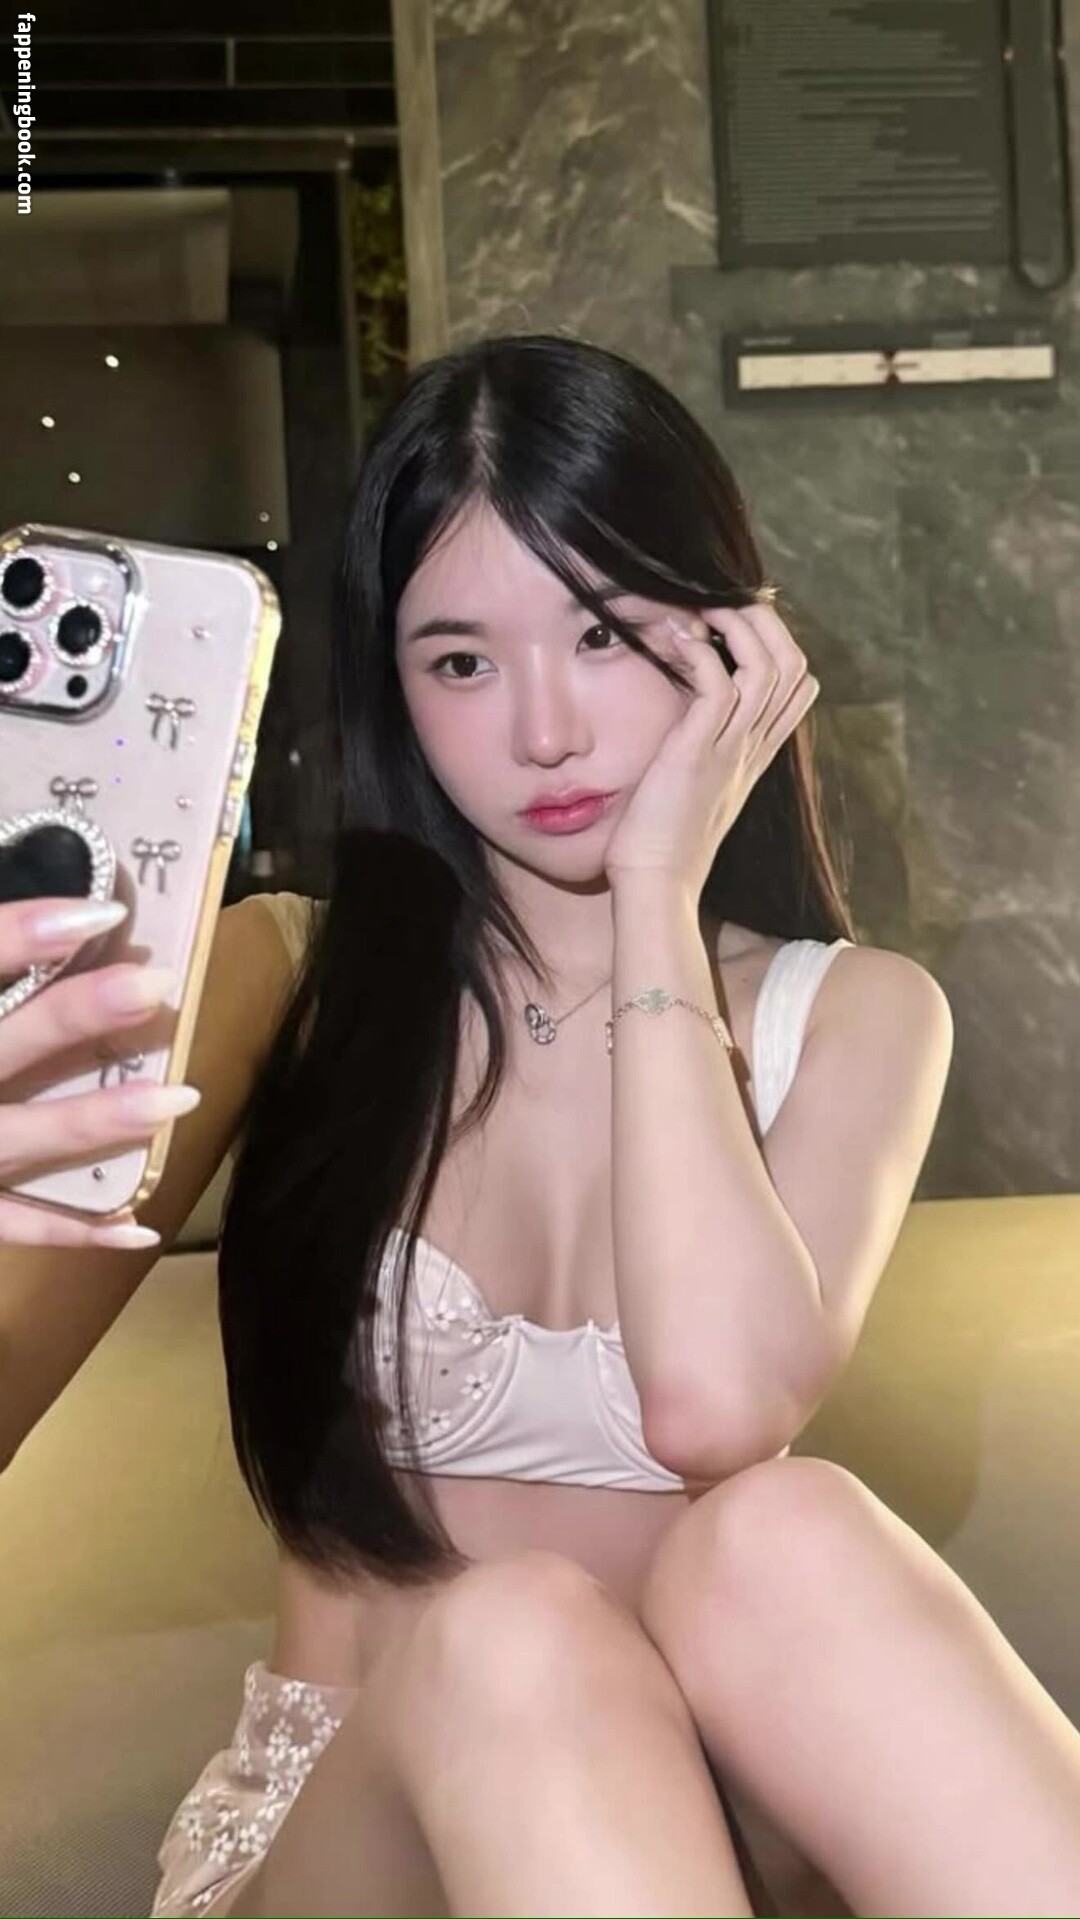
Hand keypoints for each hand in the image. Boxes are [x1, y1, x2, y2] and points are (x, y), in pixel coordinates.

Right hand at [0, 897, 190, 1248]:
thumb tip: (39, 922)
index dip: (20, 935)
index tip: (101, 914)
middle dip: (72, 1018)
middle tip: (152, 987)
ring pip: (17, 1138)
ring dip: (94, 1121)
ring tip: (180, 1096)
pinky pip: (11, 1224)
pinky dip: (73, 1232)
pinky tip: (141, 1225)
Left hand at [603, 599, 819, 898]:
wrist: (657, 885)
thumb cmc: (661, 841)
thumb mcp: (694, 787)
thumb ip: (702, 750)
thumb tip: (683, 721)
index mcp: (755, 754)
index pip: (799, 685)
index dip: (777, 643)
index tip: (737, 623)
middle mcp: (752, 747)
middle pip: (794, 664)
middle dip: (764, 621)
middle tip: (721, 601)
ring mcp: (730, 750)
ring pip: (766, 667)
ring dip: (735, 626)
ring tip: (699, 609)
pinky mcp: (697, 754)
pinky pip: (718, 686)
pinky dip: (700, 653)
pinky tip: (674, 639)